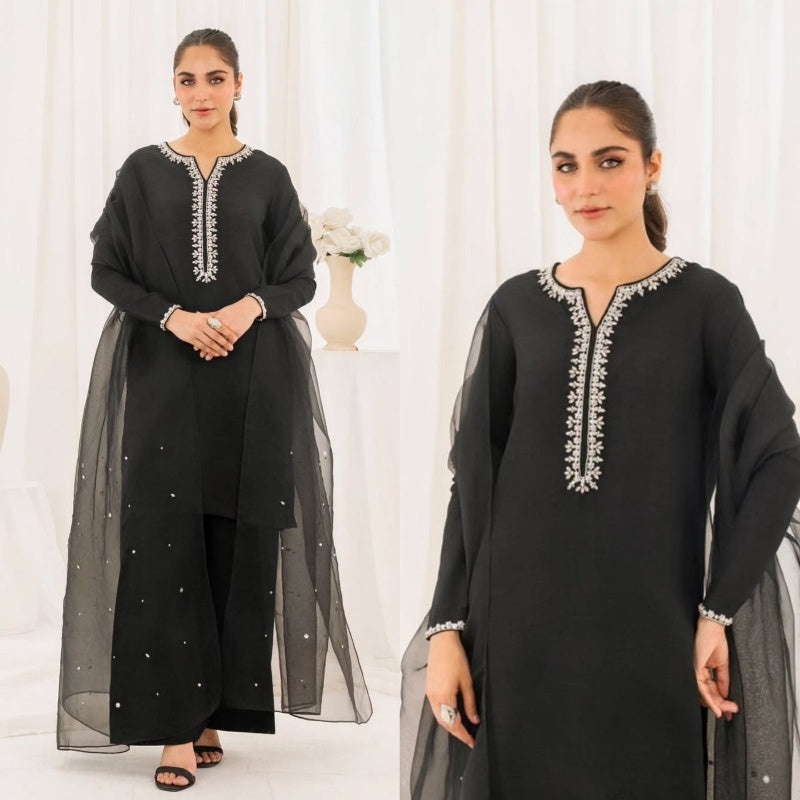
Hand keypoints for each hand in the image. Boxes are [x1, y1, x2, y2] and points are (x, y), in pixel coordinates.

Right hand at [165, 309, 235, 360]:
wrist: (175, 319)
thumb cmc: (191, 318)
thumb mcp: (202, 315)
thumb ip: (213, 318)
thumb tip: (226, 322)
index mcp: (206, 319)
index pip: (220, 326)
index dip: (228, 333)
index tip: (235, 338)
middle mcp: (201, 325)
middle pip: (216, 336)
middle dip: (224, 343)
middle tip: (231, 348)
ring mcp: (195, 332)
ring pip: (209, 343)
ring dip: (218, 349)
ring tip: (224, 353)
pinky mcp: (190, 339)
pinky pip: (202, 346)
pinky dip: (209, 351)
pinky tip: (214, 353)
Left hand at [192, 296, 261, 359]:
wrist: (247, 308)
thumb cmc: (233, 309)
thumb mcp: (220, 311)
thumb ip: (209, 314)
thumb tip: (197, 313)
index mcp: (217, 318)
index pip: (206, 330)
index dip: (201, 339)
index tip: (196, 346)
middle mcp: (222, 324)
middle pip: (212, 338)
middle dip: (205, 347)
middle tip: (201, 354)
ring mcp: (230, 329)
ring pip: (220, 342)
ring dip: (214, 351)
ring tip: (208, 357)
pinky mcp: (237, 332)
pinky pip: (229, 342)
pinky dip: (224, 349)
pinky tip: (221, 353)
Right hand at [426, 630, 479, 747]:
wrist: (442, 642)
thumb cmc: (456, 658)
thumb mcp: (467, 682)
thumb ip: (470, 703)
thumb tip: (474, 720)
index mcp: (444, 697)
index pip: (453, 723)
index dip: (463, 735)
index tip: (472, 742)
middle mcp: (433, 698)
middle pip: (444, 723)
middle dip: (456, 733)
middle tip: (468, 738)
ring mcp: (429, 693)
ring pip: (438, 717)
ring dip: (449, 725)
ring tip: (462, 730)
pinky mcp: (428, 689)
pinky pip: (435, 709)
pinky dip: (444, 716)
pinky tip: (452, 716)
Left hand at [694, 617, 738, 720]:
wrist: (713, 628)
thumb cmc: (716, 642)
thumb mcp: (723, 665)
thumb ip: (723, 680)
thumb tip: (726, 696)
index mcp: (704, 672)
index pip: (712, 691)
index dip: (721, 702)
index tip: (731, 712)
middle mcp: (698, 673)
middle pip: (707, 695)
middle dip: (720, 706)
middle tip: (731, 712)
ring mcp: (695, 670)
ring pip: (703, 694)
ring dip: (716, 705)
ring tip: (725, 712)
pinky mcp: (695, 667)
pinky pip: (700, 686)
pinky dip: (709, 698)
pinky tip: (716, 706)